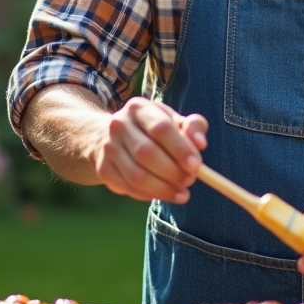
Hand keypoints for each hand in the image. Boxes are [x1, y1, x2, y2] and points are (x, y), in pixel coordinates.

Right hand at [91, 98, 207, 204]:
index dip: (180, 149)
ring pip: (136, 176)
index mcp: (138, 108)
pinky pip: (128, 188)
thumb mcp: (173, 120)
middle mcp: (118, 125)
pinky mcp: (103, 169)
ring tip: (182, 193)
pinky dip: (150, 195)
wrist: (111, 136)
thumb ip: (192, 126)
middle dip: (173, 172)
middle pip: (147, 153)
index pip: (161, 128)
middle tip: (190, 180)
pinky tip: (164, 194)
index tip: (197, 166)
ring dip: (163, 189)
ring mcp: (108, 148)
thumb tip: (200, 143)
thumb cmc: (152, 129)